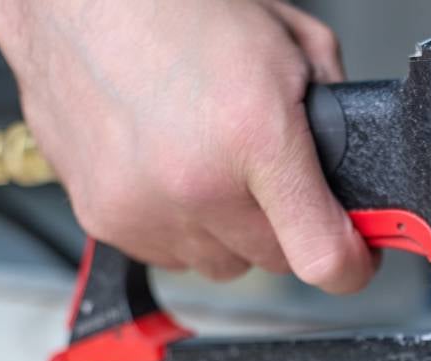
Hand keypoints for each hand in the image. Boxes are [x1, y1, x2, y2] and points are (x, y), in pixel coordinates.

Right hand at [0, 0, 375, 289]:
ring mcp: (144, 208)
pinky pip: (168, 252)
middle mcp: (197, 185)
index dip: (351, 265)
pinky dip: (180, 225)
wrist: (73, 1)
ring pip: (220, 262)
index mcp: (254, 139)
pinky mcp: (104, 218)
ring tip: (213, 164)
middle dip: (285, 227)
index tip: (357, 258)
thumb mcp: (289, 41)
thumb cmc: (172, 8)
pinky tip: (172, 171)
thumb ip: (334, 104)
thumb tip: (351, 154)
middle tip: (271, 178)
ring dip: (229, 229)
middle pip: (273, 260)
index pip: (321, 256)